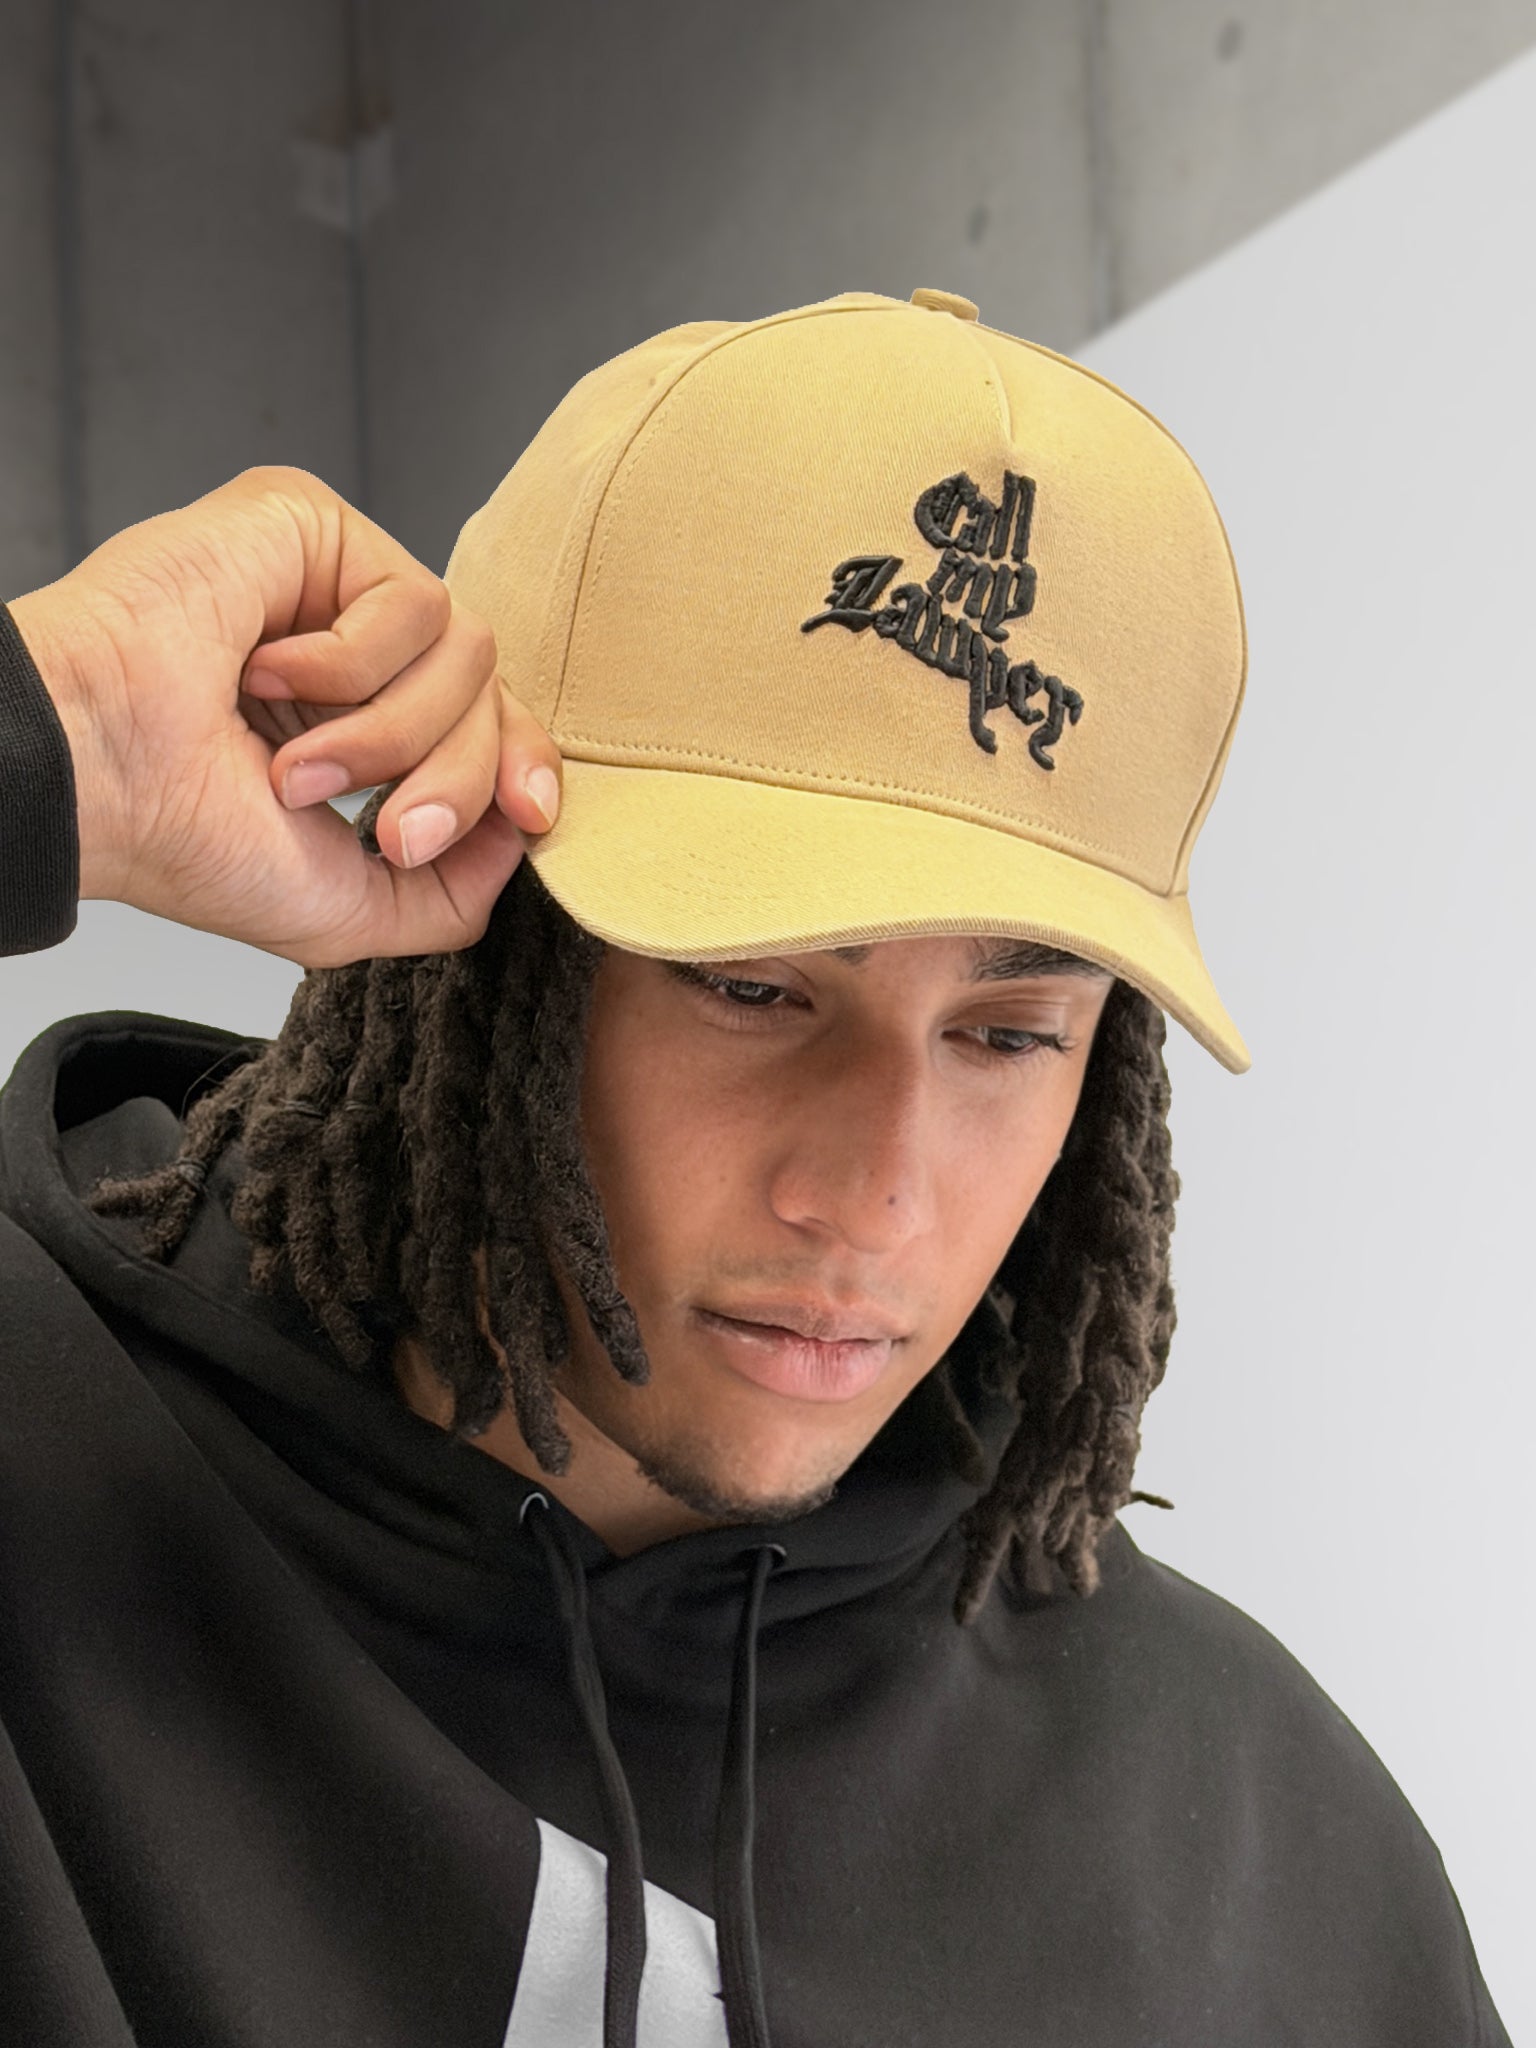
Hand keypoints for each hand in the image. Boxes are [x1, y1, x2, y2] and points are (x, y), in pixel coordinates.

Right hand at [8, 466, 559, 968]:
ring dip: (389, 735)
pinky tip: (264, 674)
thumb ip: (450, 897)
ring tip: (296, 766)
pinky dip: (350, 664)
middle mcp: (356, 650)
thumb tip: (518, 839)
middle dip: (452, 781)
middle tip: (386, 833)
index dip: (523, 768)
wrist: (98, 775)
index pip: (489, 725)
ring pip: (467, 651)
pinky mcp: (316, 525)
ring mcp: (336, 585)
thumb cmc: (184, 837)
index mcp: (359, 724)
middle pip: (492, 695)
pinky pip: (414, 599)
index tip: (529, 817)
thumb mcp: (344, 908)